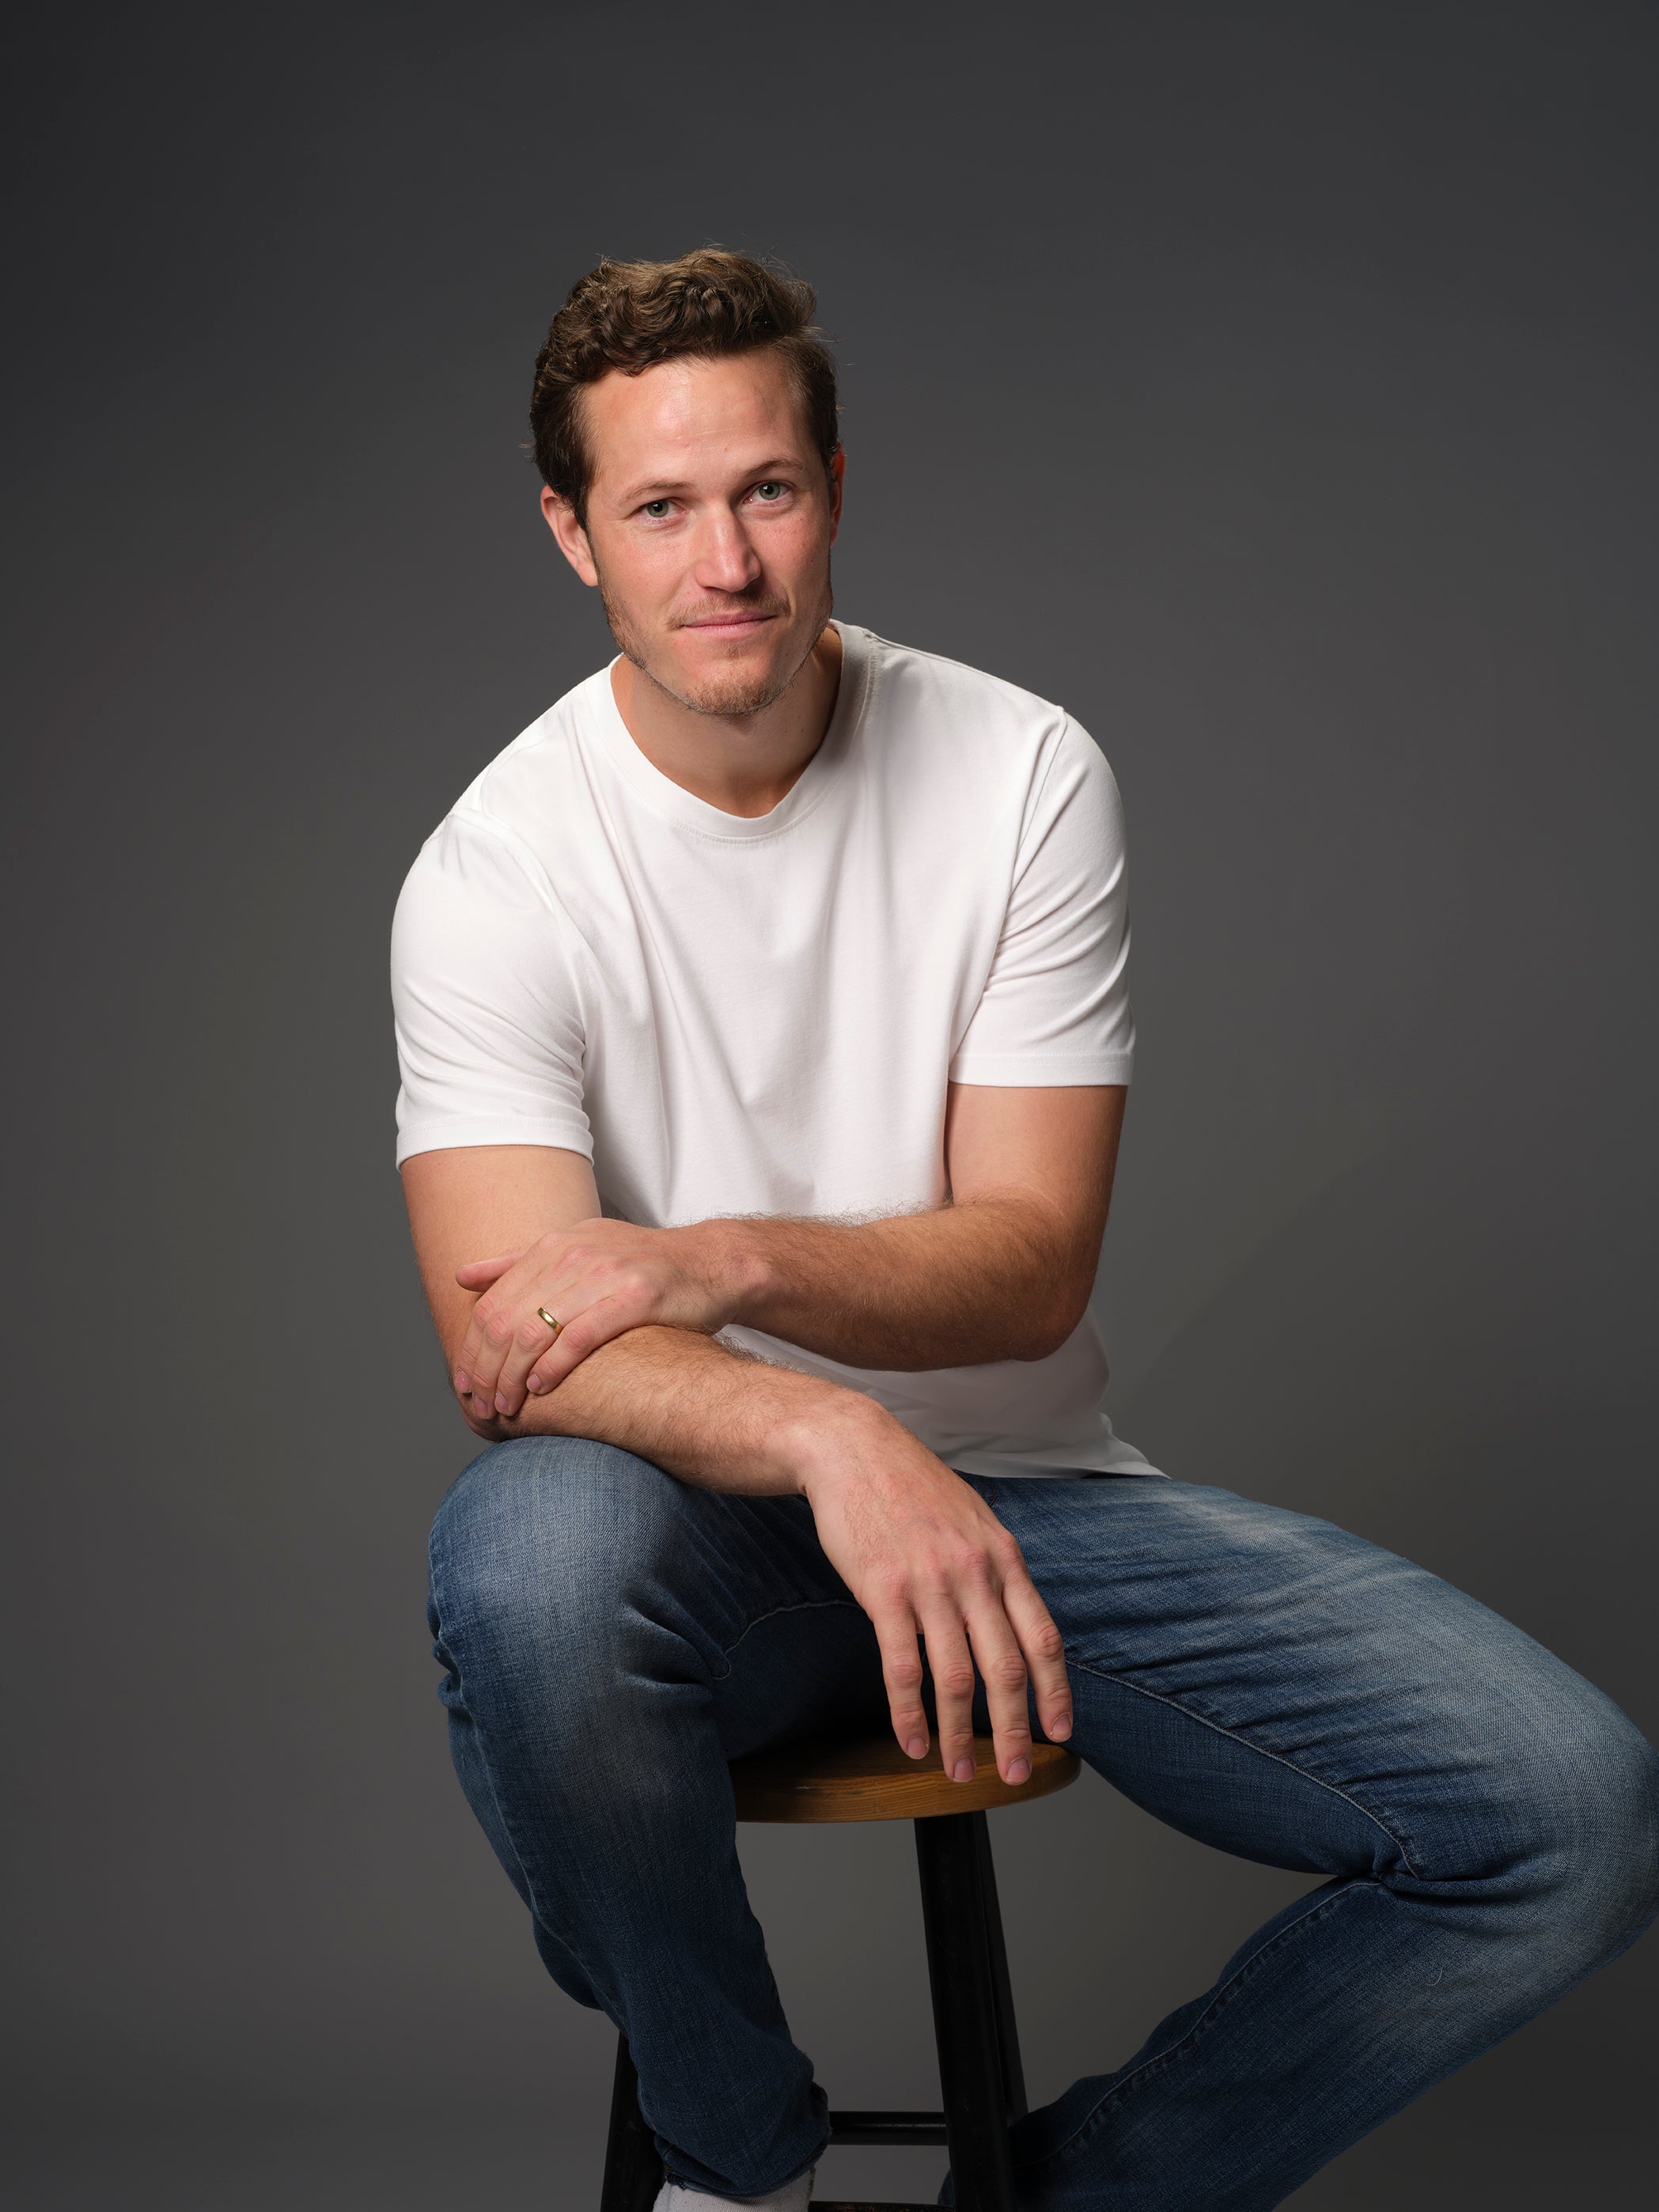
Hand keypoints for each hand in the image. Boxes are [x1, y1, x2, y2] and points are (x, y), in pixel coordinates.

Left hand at [451, 1218, 744, 1421]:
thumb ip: (519, 1261)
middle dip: (485, 1368)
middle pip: (506, 1319)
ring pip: (536, 1330)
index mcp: (554, 1245)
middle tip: (479, 1404)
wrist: (711, 1262)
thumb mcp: (578, 1248)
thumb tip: (462, 1276)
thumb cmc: (642, 1265)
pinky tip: (542, 1389)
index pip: (492, 1302)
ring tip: (506, 1404)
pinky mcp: (635, 1297)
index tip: (464, 1383)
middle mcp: (573, 1254)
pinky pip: (580, 1336)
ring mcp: (604, 1274)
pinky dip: (554, 1367)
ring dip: (513, 1375)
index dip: (470, 1347)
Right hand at [792, 1398, 1071, 1786]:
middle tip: (1014, 1775)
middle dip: (1013, 1732)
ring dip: (958, 1735)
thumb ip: (995, 1569)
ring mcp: (929, 1584)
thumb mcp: (973, 1519)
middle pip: (1006, 1670)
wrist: (853, 1448)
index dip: (1056, 1692)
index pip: (1044, 1638)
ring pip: (954, 1678)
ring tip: (960, 1772)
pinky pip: (902, 1667)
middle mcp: (974, 1575)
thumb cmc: (911, 1485)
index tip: (1060, 1733)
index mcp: (1003, 1558)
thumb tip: (1014, 1619)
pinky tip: (911, 1741)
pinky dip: (908, 1714)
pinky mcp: (883, 1592)